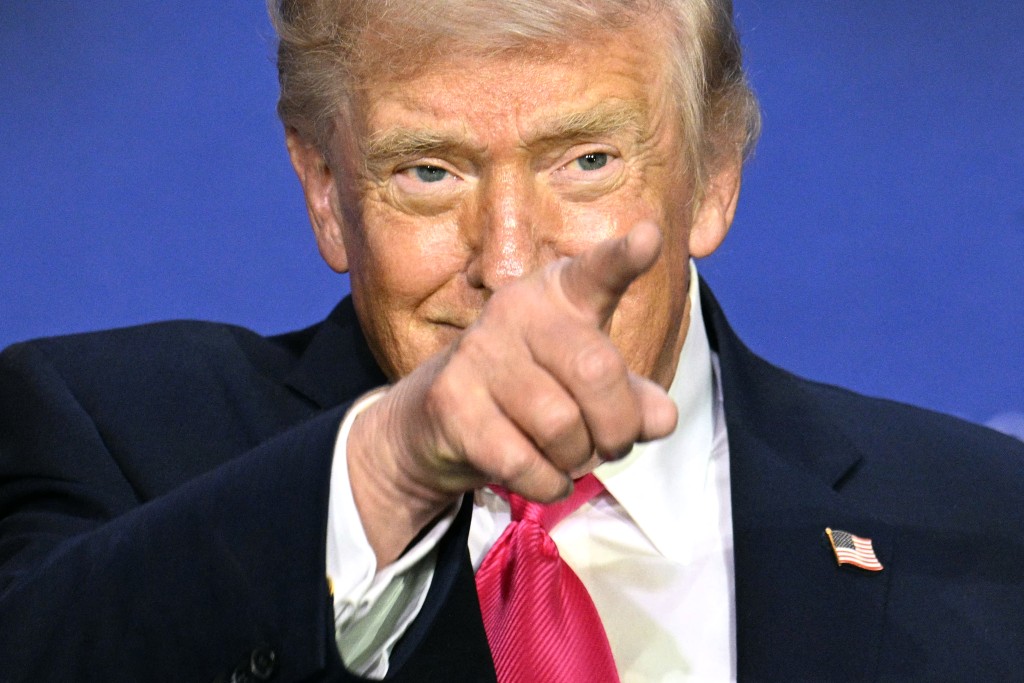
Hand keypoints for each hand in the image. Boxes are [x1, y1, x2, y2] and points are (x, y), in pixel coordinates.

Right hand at [347, 221, 678, 564]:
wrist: (435, 424)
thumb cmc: (531, 395)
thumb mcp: (589, 390)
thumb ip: (633, 399)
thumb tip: (661, 418)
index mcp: (559, 295)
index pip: (597, 273)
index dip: (624, 258)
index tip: (650, 237)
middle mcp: (516, 310)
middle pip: (596, 372)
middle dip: (618, 427)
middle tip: (613, 446)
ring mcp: (478, 354)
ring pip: (561, 425)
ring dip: (578, 459)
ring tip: (569, 457)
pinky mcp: (451, 402)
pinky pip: (524, 462)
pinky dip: (547, 483)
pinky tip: (544, 476)